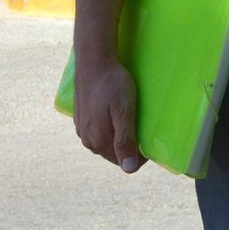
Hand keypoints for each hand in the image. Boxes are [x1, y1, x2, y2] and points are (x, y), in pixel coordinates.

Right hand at [74, 57, 146, 173]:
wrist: (93, 59)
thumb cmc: (112, 83)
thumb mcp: (123, 111)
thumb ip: (125, 140)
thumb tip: (128, 169)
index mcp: (98, 141)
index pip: (125, 162)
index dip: (140, 154)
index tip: (148, 137)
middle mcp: (87, 140)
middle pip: (114, 153)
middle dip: (129, 146)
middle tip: (140, 125)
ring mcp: (81, 129)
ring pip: (105, 142)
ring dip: (117, 136)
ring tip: (128, 118)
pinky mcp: (80, 117)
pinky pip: (96, 131)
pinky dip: (107, 128)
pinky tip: (112, 113)